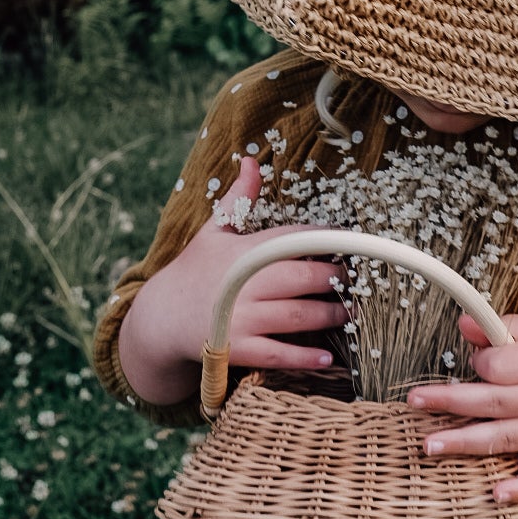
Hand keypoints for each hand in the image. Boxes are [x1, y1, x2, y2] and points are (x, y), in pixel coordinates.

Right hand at [117, 157, 347, 406]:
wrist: (161, 318)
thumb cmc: (194, 271)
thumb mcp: (213, 231)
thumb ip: (239, 199)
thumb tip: (251, 160)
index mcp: (242, 251)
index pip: (292, 239)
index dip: (326, 239)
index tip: (349, 241)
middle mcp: (244, 283)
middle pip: (303, 276)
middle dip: (336, 278)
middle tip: (356, 280)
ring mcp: (242, 318)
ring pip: (299, 316)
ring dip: (332, 315)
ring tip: (352, 313)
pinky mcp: (239, 350)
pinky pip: (280, 355)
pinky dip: (306, 358)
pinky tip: (330, 357)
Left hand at [406, 314, 517, 505]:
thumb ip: (508, 328)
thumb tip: (464, 323)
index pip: (502, 363)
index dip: (481, 362)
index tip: (477, 363)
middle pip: (496, 400)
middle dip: (452, 401)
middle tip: (415, 400)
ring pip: (506, 437)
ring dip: (466, 442)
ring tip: (430, 445)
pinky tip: (497, 496)